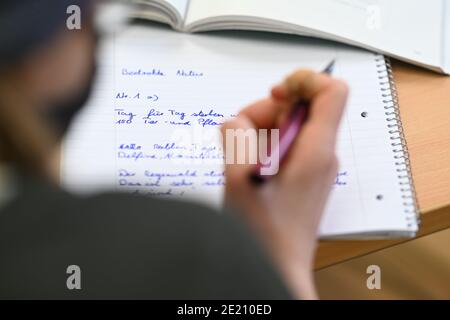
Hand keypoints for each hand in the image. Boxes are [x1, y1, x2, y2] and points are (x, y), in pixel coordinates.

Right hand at [221, 70, 348, 298]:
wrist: (277, 268)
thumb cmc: (264, 234)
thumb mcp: (240, 180)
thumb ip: (236, 138)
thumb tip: (236, 122)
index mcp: (316, 151)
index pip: (331, 91)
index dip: (303, 81)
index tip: (275, 94)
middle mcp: (321, 154)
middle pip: (301, 107)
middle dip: (265, 113)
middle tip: (240, 139)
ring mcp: (314, 166)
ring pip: (288, 127)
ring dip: (259, 134)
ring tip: (242, 163)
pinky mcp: (304, 176)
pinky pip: (285, 145)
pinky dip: (263, 148)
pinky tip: (250, 171)